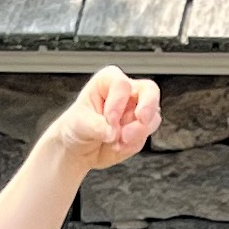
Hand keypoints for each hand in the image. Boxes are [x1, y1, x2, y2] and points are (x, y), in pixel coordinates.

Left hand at [44, 67, 159, 173]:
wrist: (78, 148)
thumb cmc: (76, 126)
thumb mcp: (79, 124)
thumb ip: (96, 126)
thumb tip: (112, 132)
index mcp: (108, 81)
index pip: (122, 84)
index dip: (117, 103)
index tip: (109, 120)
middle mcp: (126, 92)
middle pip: (150, 90)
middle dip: (147, 107)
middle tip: (141, 120)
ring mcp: (136, 111)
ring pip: (151, 117)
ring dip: (137, 133)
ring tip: (117, 142)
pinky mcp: (141, 129)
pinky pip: (146, 135)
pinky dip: (134, 144)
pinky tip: (119, 147)